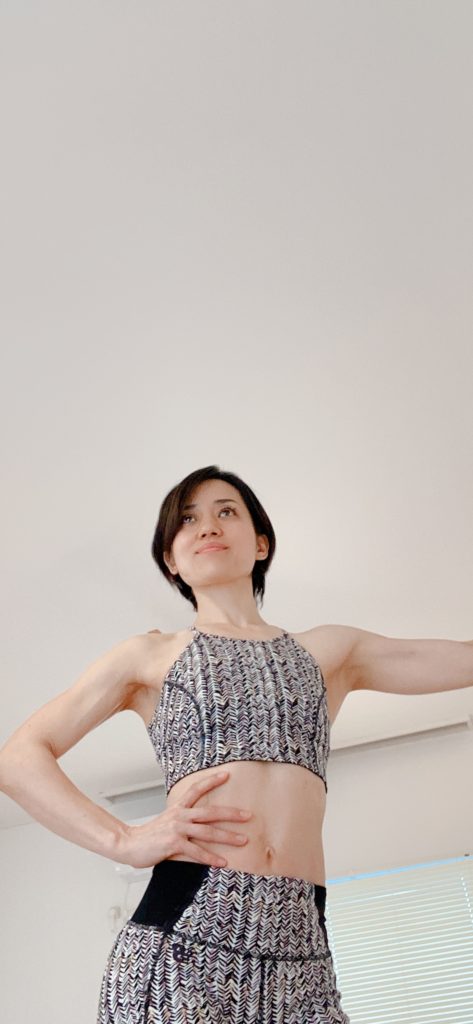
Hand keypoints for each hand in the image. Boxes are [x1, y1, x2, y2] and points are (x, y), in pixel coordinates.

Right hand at [121, 770, 251, 868]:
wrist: (130, 844)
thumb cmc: (150, 835)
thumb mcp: (167, 821)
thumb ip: (183, 820)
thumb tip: (200, 823)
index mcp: (178, 808)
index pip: (196, 789)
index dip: (211, 781)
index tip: (226, 775)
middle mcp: (180, 816)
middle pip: (210, 812)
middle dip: (231, 814)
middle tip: (248, 815)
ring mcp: (177, 830)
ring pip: (208, 832)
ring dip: (228, 837)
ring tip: (243, 841)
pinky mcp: (174, 844)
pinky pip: (197, 852)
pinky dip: (211, 857)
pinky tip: (223, 862)